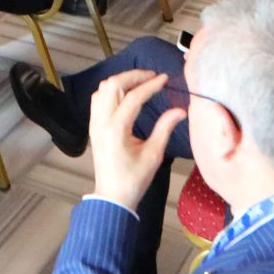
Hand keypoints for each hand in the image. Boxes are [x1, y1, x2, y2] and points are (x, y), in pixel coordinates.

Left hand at [87, 69, 185, 212]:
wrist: (112, 196)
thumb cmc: (133, 179)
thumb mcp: (153, 154)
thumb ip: (164, 128)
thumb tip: (180, 110)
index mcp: (116, 129)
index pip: (134, 97)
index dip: (151, 84)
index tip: (165, 78)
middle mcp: (101, 122)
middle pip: (113, 85)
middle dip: (133, 76)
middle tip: (152, 77)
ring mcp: (94, 123)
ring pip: (103, 89)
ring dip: (121, 81)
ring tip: (141, 82)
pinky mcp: (93, 126)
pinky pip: (98, 99)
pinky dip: (111, 90)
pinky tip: (125, 94)